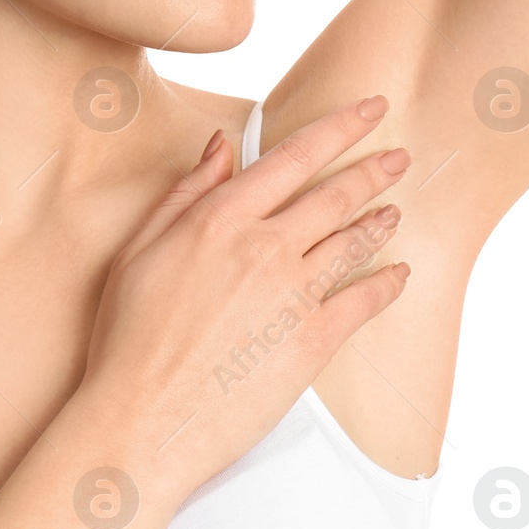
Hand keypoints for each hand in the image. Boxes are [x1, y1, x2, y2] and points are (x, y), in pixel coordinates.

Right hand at [73, 94, 410, 502]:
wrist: (141, 419)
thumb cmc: (128, 340)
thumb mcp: (140, 249)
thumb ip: (187, 192)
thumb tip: (221, 145)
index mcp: (222, 218)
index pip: (296, 156)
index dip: (341, 127)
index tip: (368, 109)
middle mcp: (265, 247)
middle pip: (335, 194)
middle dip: (374, 169)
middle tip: (398, 156)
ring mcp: (293, 294)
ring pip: (353, 241)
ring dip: (380, 221)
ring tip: (395, 209)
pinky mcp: (313, 341)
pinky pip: (364, 301)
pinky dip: (388, 283)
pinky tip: (399, 274)